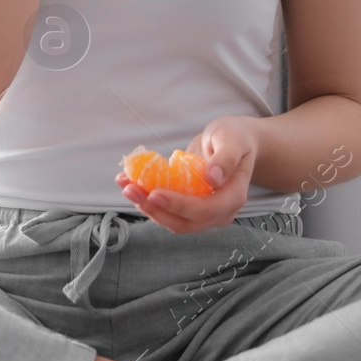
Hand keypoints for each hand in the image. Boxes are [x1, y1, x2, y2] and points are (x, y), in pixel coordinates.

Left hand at [115, 116, 257, 233]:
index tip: (154, 193)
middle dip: (154, 208)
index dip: (179, 205)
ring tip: (125, 184)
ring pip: (171, 219)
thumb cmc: (235, 138)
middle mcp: (218, 212)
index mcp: (232, 198)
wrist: (233, 143)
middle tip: (129, 188)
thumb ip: (225, 158)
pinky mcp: (188, 207)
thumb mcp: (232, 140)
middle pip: (183, 222)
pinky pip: (166, 209)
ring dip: (146, 205)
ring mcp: (202, 212)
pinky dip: (147, 199)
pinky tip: (130, 182)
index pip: (205, 210)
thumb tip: (213, 177)